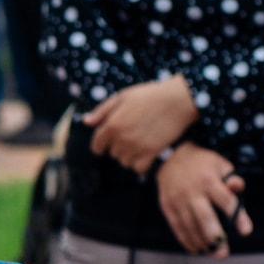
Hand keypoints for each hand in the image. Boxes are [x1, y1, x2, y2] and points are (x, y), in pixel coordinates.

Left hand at [83, 76, 199, 172]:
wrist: (178, 100)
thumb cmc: (150, 95)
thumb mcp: (122, 97)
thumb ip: (102, 111)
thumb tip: (85, 121)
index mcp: (112, 124)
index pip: (97, 144)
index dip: (99, 146)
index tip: (102, 147)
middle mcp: (121, 138)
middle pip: (112, 153)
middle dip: (117, 147)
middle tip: (129, 138)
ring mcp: (136, 147)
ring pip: (124, 162)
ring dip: (129, 156)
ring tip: (138, 145)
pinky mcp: (152, 153)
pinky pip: (138, 168)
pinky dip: (140, 165)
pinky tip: (145, 156)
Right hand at [156, 143, 252, 257]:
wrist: (170, 157)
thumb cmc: (201, 163)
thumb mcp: (220, 164)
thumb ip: (232, 178)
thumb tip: (238, 187)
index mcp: (209, 180)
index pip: (226, 201)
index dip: (238, 217)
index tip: (246, 232)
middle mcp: (192, 192)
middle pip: (204, 218)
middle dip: (214, 237)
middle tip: (223, 253)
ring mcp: (178, 201)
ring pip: (190, 226)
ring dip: (201, 242)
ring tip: (214, 253)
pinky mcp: (168, 207)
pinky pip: (177, 226)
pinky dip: (186, 240)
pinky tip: (196, 249)